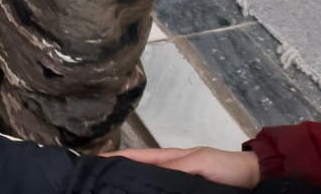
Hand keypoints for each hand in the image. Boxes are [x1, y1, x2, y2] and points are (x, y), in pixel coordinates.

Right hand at [105, 147, 260, 187]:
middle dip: (116, 174)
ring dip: (130, 187)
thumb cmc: (225, 167)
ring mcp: (178, 184)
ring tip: (110, 192)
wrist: (255, 180)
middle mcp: (169, 170)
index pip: (135, 157)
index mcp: (169, 157)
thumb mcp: (199, 162)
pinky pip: (162, 193)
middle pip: (138, 172)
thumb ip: (175, 166)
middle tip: (95, 183)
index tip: (91, 162)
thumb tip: (143, 170)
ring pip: (149, 185)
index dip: (114, 158)